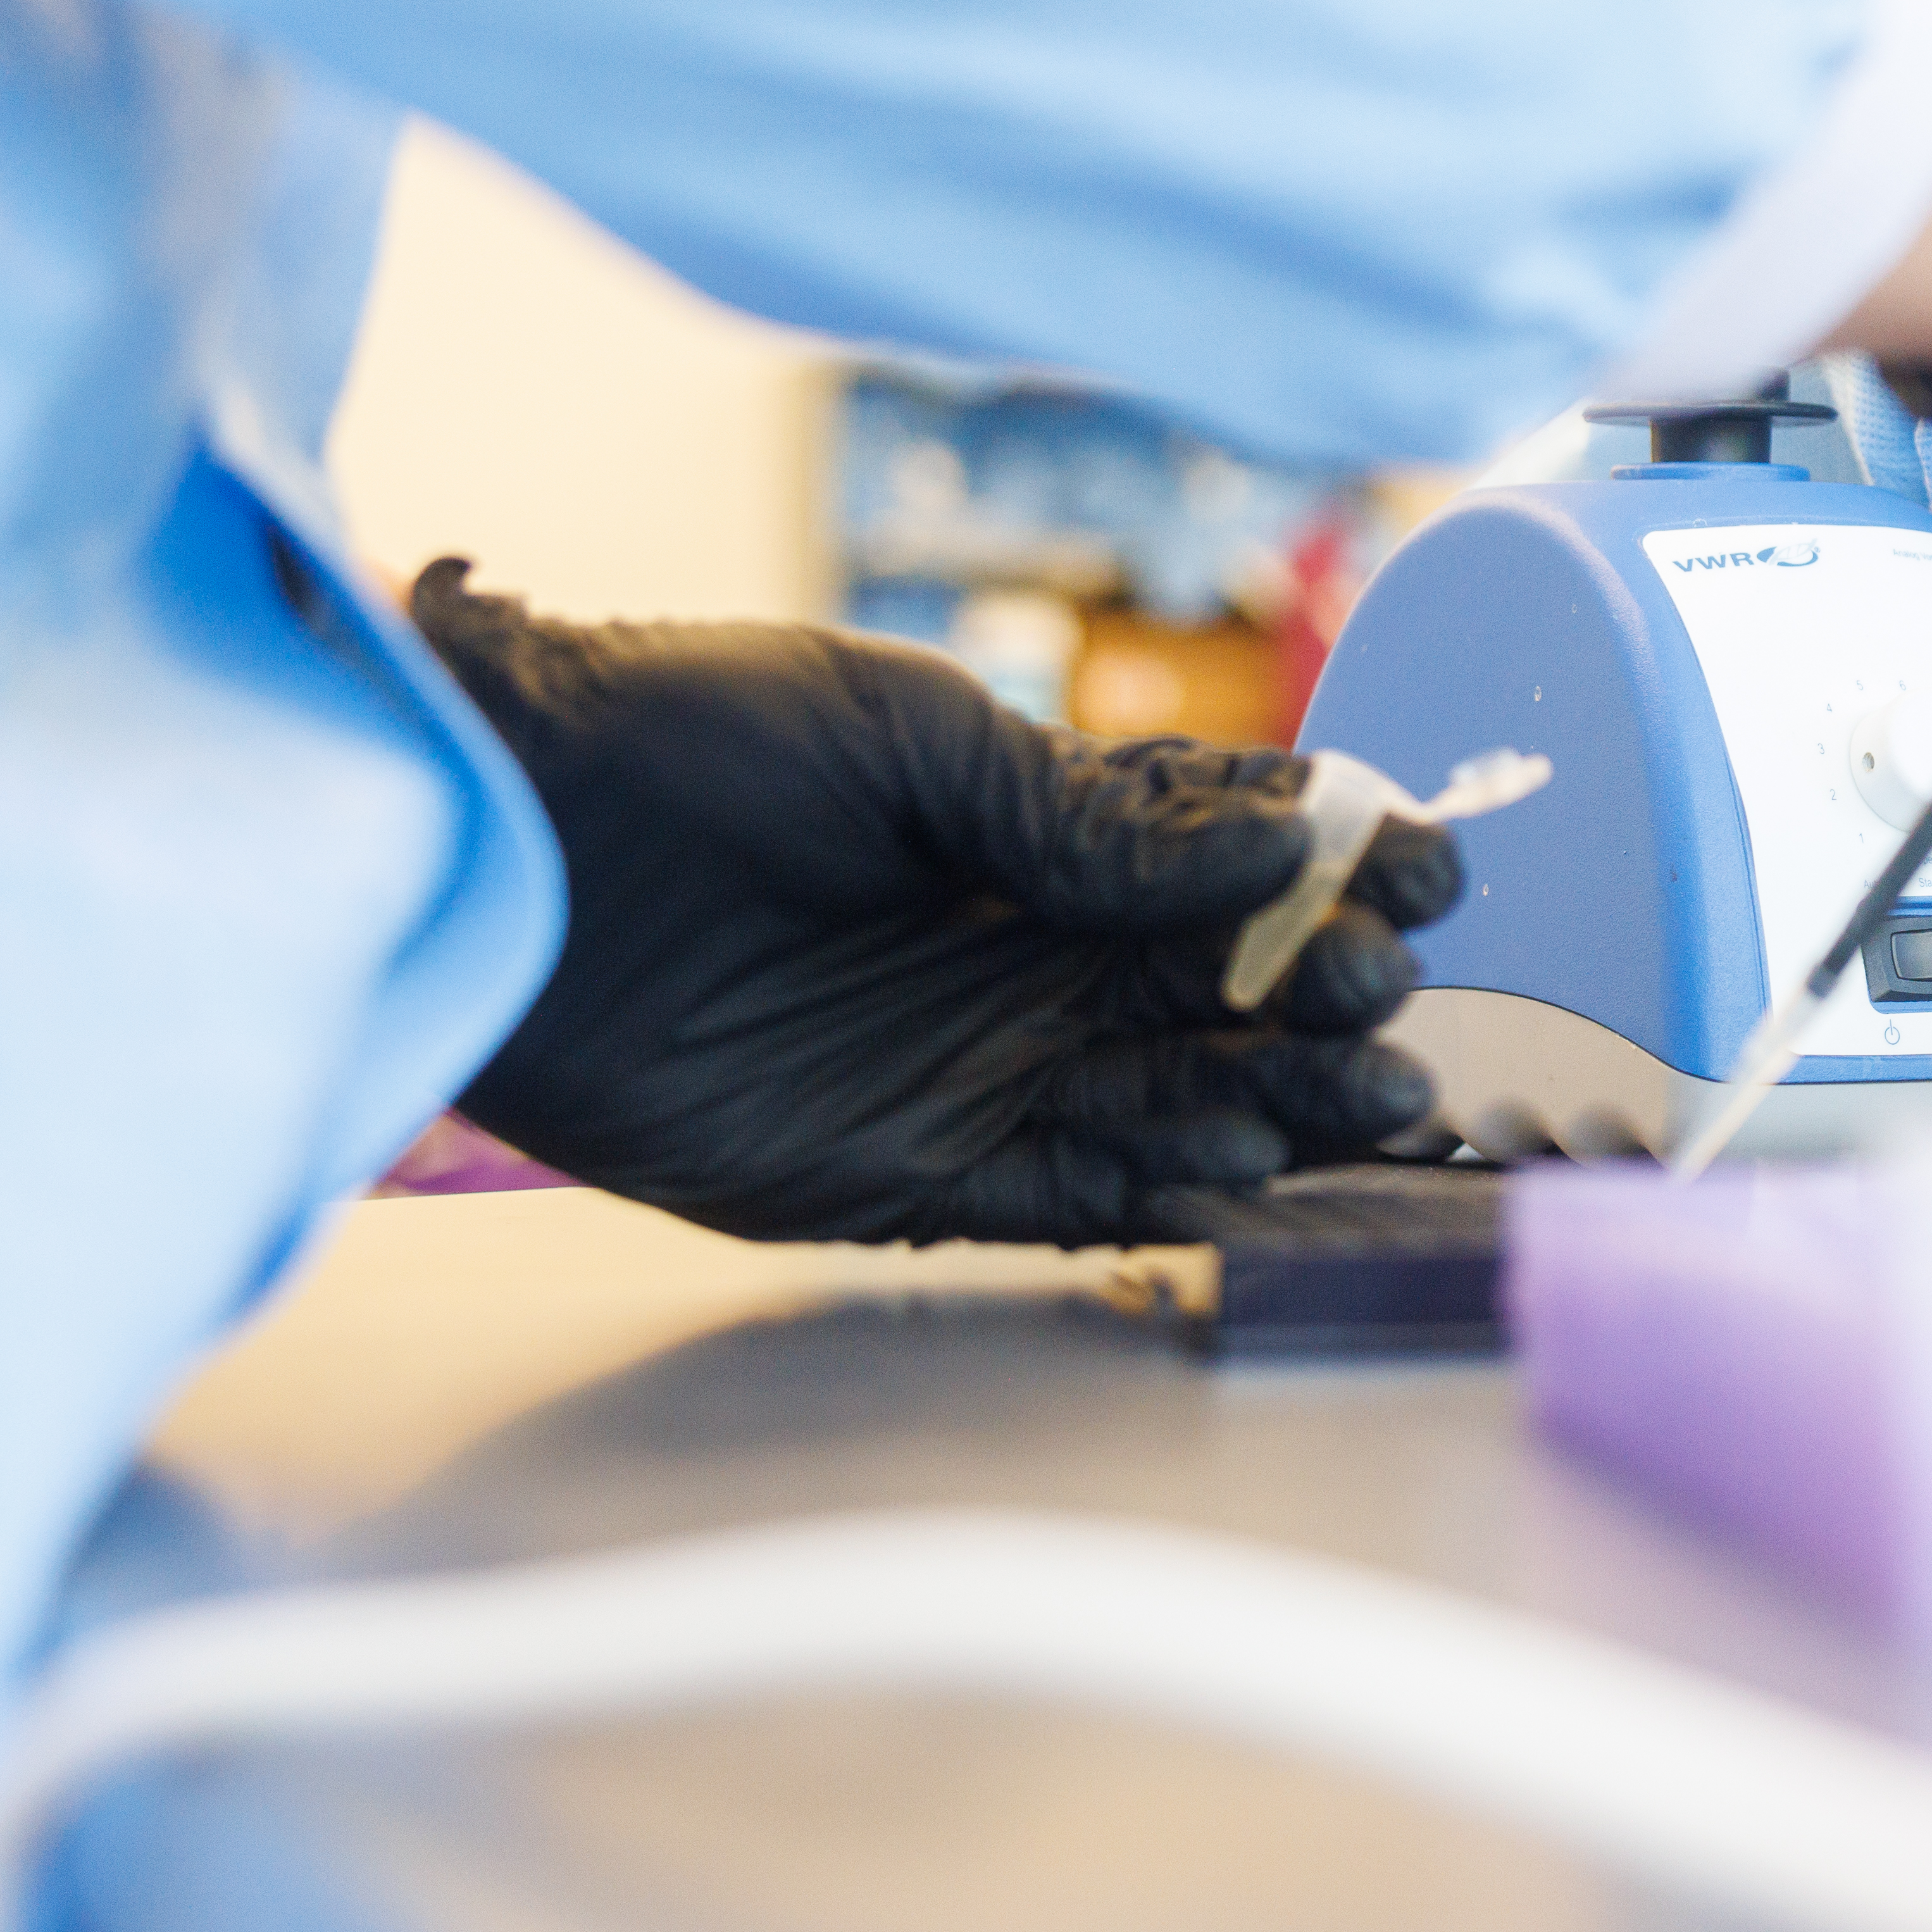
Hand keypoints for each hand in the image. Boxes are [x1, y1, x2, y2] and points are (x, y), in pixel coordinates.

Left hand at [413, 565, 1459, 1242]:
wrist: (501, 836)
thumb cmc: (687, 737)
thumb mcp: (907, 734)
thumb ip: (1087, 812)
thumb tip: (1283, 836)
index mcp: (1048, 835)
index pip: (1238, 859)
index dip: (1342, 862)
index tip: (1430, 866)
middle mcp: (1032, 960)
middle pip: (1232, 999)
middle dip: (1330, 994)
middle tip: (1389, 988)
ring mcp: (975, 1070)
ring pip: (1176, 1104)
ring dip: (1281, 1100)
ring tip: (1367, 1092)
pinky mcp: (902, 1175)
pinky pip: (1063, 1198)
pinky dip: (1158, 1187)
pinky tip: (1240, 1160)